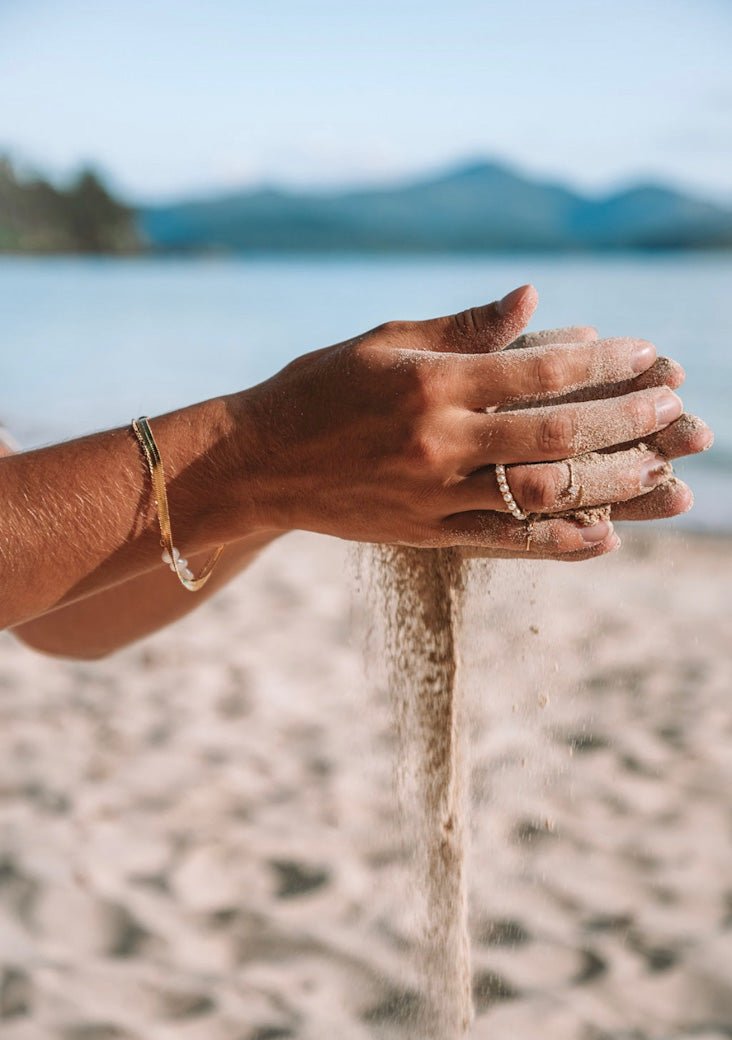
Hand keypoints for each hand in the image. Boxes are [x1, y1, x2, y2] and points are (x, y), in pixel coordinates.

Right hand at [238, 285, 712, 559]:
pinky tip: (604, 538)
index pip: (539, 371)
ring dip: (606, 484)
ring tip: (661, 472)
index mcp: (430, 384)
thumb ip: (463, 327)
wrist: (258, 463)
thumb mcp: (384, 342)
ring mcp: (431, 495)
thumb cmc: (319, 389)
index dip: (603, 363)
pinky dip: (555, 543)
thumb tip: (534, 299)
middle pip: (553, 435)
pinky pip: (501, 542)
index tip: (648, 356)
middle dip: (624, 421)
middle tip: (677, 411)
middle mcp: (437, 442)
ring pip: (537, 494)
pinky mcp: (424, 534)